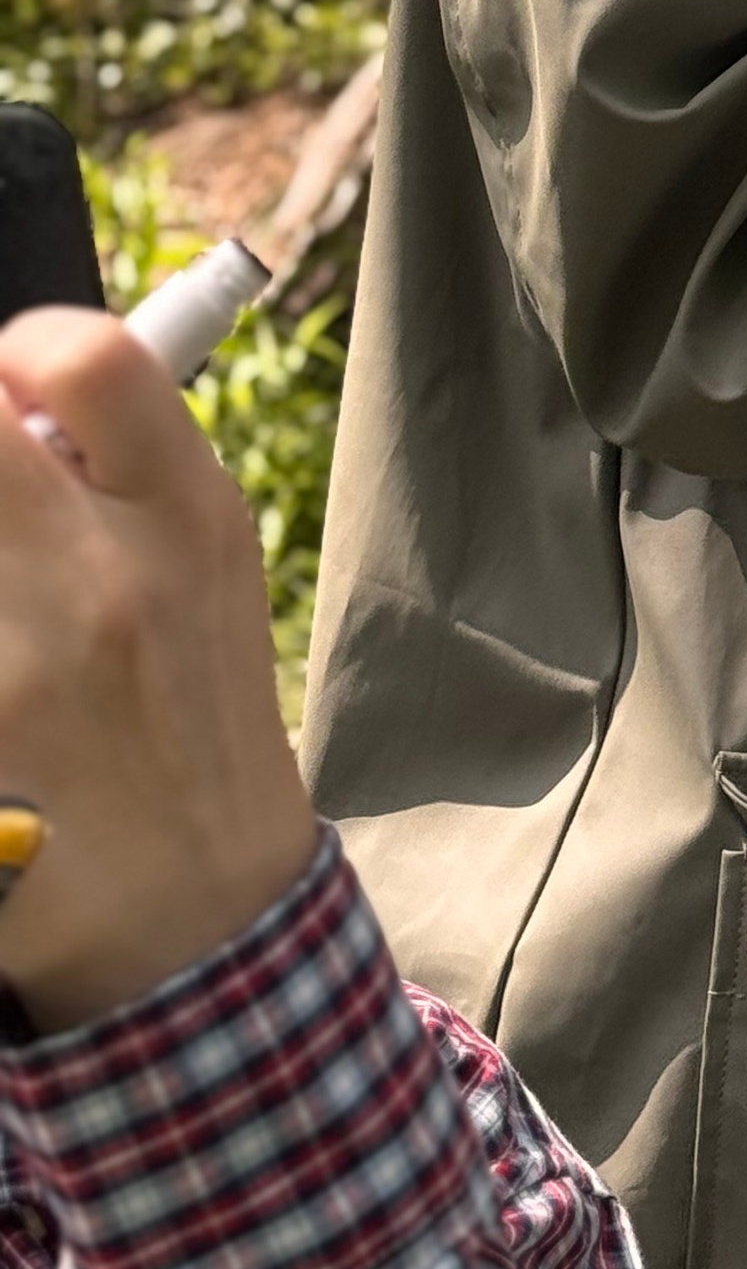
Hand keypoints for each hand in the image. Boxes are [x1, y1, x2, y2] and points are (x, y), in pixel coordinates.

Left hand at [0, 308, 315, 1031]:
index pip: (86, 359)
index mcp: (188, 515)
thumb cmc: (188, 715)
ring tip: (0, 597)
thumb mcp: (203, 564)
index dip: (21, 354)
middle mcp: (105, 581)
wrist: (193, 914)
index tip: (12, 393)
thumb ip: (123, 466)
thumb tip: (12, 386)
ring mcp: (19, 671)